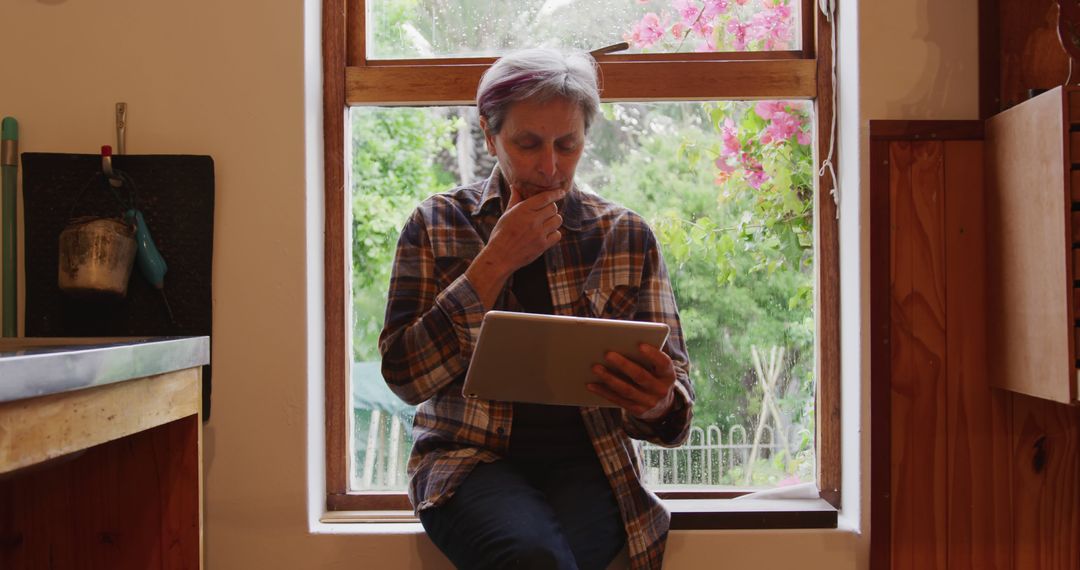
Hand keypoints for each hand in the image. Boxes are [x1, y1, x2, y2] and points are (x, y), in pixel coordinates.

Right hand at [465, 184, 564, 307]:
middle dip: (551, 209)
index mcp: (523, 210)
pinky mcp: (543, 246)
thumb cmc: (501, 234)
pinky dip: (554, 234)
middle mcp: (532, 220)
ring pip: (558, 220)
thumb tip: (515, 186)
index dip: (555, 193)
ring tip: (547, 223)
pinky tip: (546, 234)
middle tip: (546, 212)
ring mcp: (539, 234)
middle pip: (553, 208)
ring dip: (554, 220)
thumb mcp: (506, 214)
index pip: (545, 197)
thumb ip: (514, 200)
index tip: (561, 192)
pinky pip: (557, 235)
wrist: (500, 257)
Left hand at [588, 343, 676, 419]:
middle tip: (607, 354)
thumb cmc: (655, 377)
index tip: (640, 345)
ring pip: (626, 389)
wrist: (663, 406)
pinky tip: (591, 384)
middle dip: (623, 365)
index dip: (652, 354)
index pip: (663, 363)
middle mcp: (661, 390)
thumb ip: (648, 358)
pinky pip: (618, 400)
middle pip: (640, 376)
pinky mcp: (637, 410)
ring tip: (595, 367)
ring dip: (609, 378)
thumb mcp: (658, 368)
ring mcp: (649, 402)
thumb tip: (622, 343)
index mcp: (668, 374)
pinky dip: (604, 391)